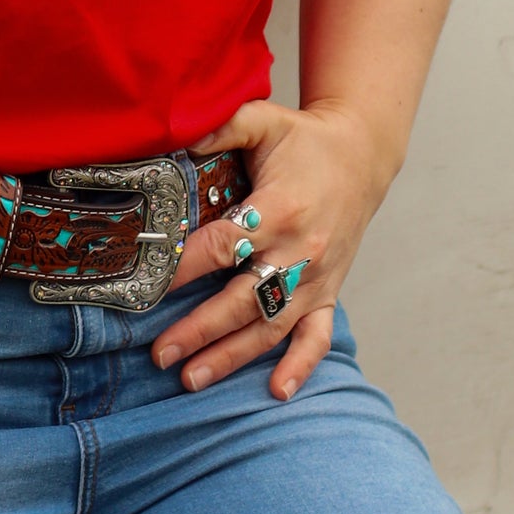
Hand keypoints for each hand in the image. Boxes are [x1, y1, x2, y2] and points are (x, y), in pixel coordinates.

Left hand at [155, 99, 402, 401]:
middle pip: (243, 299)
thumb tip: (179, 136)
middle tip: (161, 353)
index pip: (223, 245)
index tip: (150, 285)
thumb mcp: (263, 121)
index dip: (185, 267)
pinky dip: (301, 366)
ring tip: (192, 379)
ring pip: (271, 326)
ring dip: (232, 356)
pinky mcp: (330, 290)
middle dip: (200, 329)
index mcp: (279, 209)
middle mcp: (299, 251)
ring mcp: (317, 277)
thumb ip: (222, 126)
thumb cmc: (305, 139)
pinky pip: (317, 336)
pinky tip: (277, 392)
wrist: (363, 154)